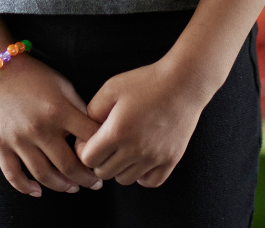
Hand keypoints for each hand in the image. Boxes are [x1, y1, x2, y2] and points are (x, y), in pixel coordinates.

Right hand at [0, 55, 103, 196]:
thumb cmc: (34, 75)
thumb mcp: (63, 85)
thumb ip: (80, 109)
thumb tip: (97, 135)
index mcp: (58, 111)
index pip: (91, 141)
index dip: (104, 151)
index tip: (107, 157)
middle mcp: (39, 128)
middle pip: (69, 166)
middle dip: (88, 179)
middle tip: (96, 183)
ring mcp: (17, 138)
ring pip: (44, 175)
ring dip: (63, 186)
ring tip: (73, 187)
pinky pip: (12, 174)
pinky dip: (26, 187)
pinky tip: (38, 191)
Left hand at [77, 58, 213, 186]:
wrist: (182, 84)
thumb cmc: (144, 82)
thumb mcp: (110, 89)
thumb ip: (92, 112)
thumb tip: (84, 134)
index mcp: (117, 132)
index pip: (88, 159)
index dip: (82, 150)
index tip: (87, 140)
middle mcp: (136, 149)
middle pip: (104, 172)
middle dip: (98, 160)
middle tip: (102, 145)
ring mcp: (155, 157)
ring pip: (125, 179)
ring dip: (118, 168)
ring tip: (120, 150)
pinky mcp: (171, 160)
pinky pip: (150, 182)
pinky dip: (141, 176)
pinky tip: (138, 159)